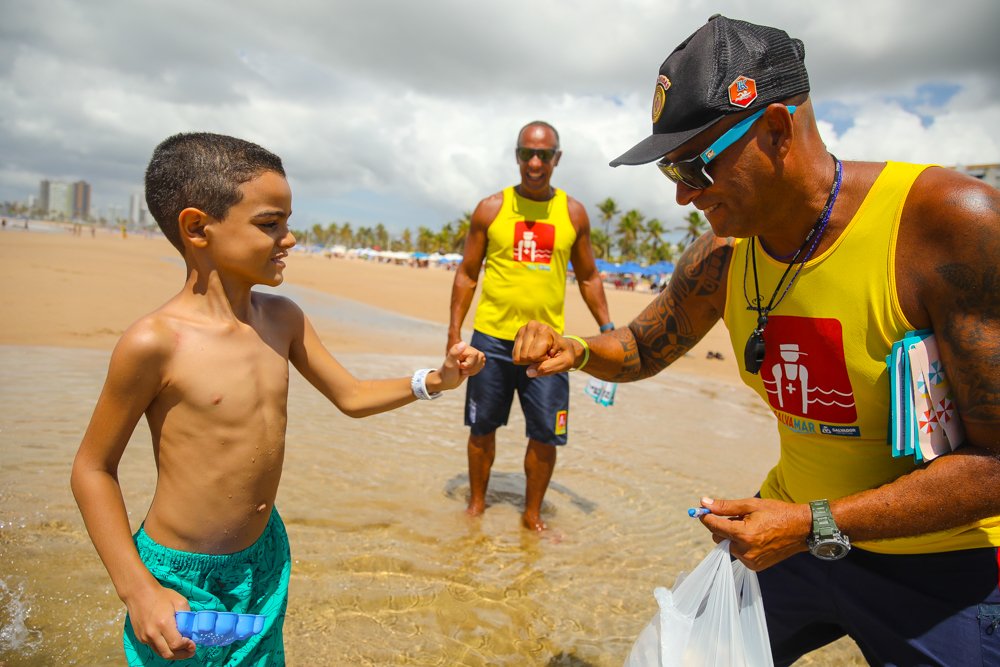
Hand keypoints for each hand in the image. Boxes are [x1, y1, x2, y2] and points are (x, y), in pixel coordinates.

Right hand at [124, 581, 195, 659]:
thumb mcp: (179, 601)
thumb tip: (192, 629)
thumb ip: (187, 616)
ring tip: (183, 650)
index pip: (176, 644)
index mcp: (163, 623)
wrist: (138, 593)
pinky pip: (155, 647)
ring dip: (174, 654)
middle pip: (168, 654)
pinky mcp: (140, 638)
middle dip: (182, 655)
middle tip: (191, 651)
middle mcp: (152, 633)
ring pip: (161, 653)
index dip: (187, 646)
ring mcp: (144, 637)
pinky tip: (171, 642)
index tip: (193, 643)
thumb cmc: (161, 595)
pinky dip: (164, 648)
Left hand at [437, 341, 485, 389]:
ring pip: (481, 362)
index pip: (474, 354)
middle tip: (461, 369)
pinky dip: (474, 371)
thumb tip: (463, 343)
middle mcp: (467, 348)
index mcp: (461, 346)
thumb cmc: (447, 372)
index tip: (460, 366)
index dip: (468, 364)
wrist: (446, 380)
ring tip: (463, 370)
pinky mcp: (474, 360)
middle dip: (471, 368)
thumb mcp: (449, 363)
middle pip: (480, 358)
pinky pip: (481, 365)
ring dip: (473, 370)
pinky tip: (467, 371)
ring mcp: (472, 354)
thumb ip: (455, 352)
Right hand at [512, 321, 573, 376]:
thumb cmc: (565, 355)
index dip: (542, 360)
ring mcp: (523, 329)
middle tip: (546, 354)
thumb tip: (529, 372)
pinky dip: (525, 357)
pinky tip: (535, 351)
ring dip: (530, 359)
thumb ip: (548, 368)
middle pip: (524, 356)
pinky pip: (515, 355)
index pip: (532, 356)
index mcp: (544, 330)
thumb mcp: (564, 364)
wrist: (564, 347)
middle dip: (535, 360)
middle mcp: (531, 326)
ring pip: (517, 357)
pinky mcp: (518, 335)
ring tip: (541, 352)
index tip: (551, 354)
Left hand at [695, 496, 811, 570]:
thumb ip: (726, 506)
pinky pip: (739, 554)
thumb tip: (704, 502)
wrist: (802, 529)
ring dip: (733, 536)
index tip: (703, 510)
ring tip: (751, 527)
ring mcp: (750, 561)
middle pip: (719, 537)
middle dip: (723, 526)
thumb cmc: (777, 513)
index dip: (706, 517)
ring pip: (728, 546)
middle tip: (738, 518)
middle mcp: (746, 551)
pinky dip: (741, 545)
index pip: (715, 526)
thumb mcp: (751, 505)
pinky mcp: (755, 566)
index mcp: (744, 534)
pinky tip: (756, 537)